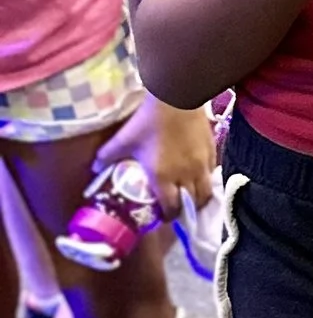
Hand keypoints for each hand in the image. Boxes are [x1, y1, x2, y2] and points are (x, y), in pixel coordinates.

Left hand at [118, 97, 216, 214]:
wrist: (177, 99)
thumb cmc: (149, 121)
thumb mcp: (125, 138)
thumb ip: (108, 155)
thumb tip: (95, 168)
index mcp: (163, 178)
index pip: (171, 208)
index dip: (168, 217)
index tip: (164, 217)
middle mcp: (185, 176)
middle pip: (192, 204)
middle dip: (186, 211)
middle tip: (178, 208)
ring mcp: (201, 165)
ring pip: (206, 192)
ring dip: (199, 198)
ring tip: (191, 196)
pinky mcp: (211, 153)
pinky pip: (211, 174)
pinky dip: (205, 179)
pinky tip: (198, 174)